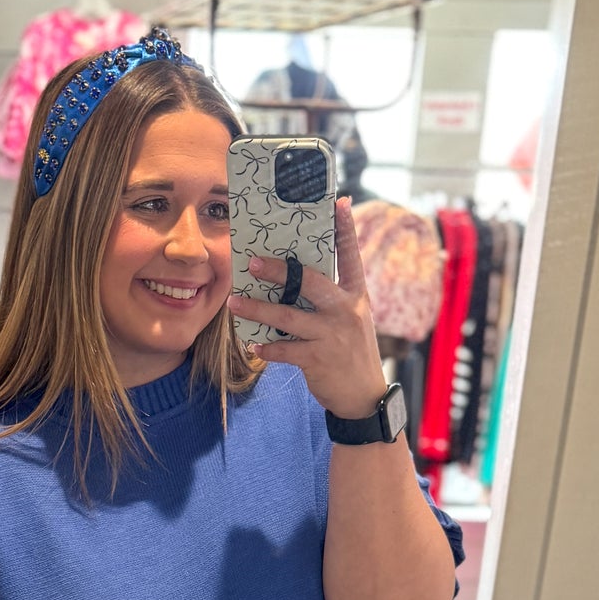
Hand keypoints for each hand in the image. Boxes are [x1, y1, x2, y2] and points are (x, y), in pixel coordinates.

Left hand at [227, 197, 385, 419]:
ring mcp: (331, 335)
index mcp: (354, 295)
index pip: (350, 255)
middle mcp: (345, 310)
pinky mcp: (318, 360)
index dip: (345, 228)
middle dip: (279, 271)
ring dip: (257, 310)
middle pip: (308, 281)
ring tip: (234, 304)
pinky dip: (266, 348)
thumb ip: (332, 296)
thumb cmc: (350, 351)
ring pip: (288, 317)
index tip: (338, 202)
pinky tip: (252, 345)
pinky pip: (285, 351)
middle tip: (252, 263)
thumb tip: (298, 276)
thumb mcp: (352, 318)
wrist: (364, 396)